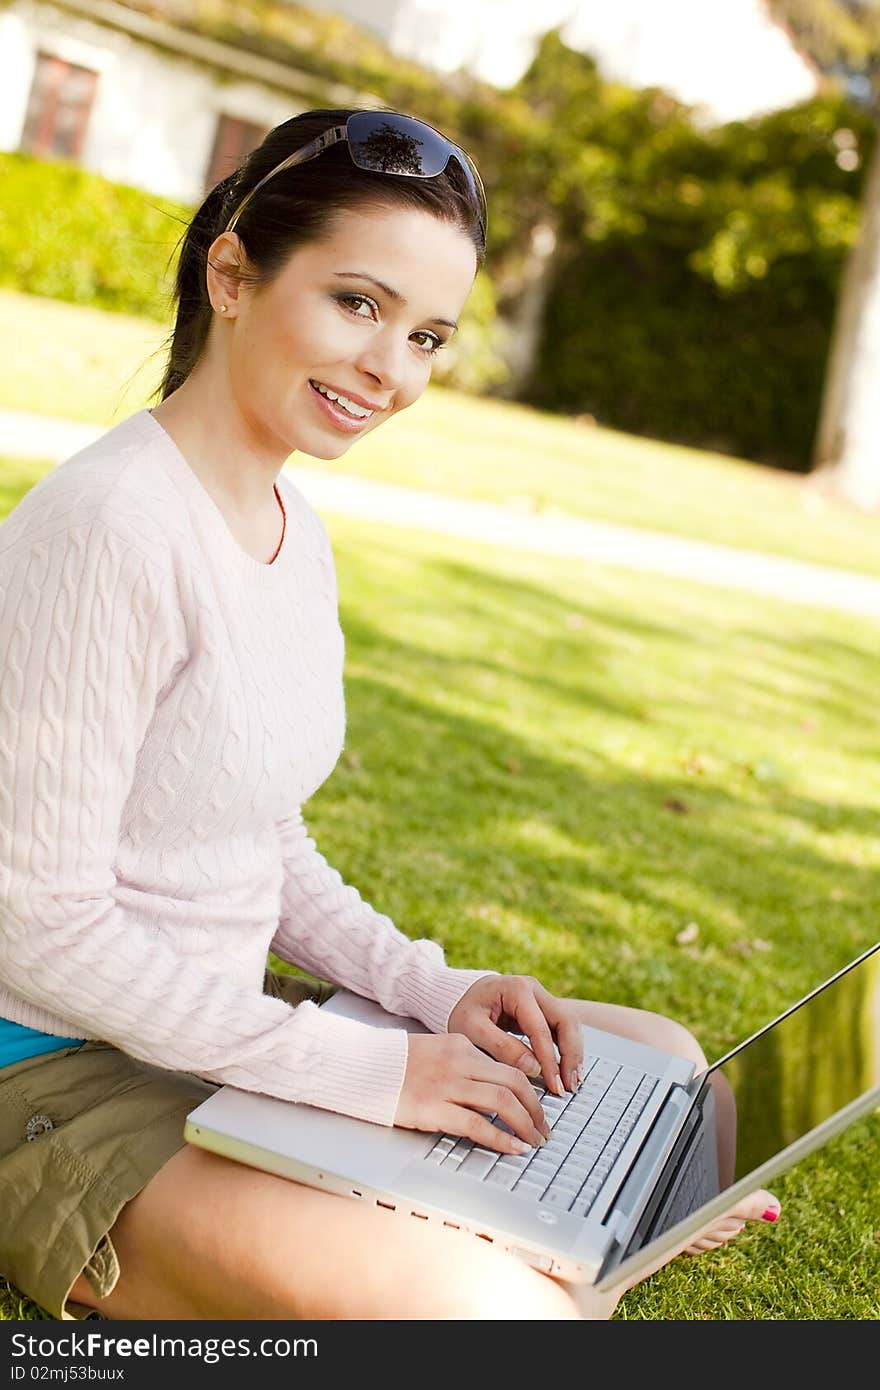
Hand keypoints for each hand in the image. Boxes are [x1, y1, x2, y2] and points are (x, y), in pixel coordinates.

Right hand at [394, 1033, 551, 1153]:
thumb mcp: (434, 1051)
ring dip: (526, 1124)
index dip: (530, 1088)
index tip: (539, 1106)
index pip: (508, 1064)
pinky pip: (477, 1124)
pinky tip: (512, 1148)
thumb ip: (462, 1063)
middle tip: (544, 1128)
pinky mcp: (434, 1109)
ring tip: (534, 1141)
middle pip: (514, 1081)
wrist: (359, 1066)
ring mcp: (447, 1085)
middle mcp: (459, 1062)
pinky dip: (501, 1138)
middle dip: (536, 1107)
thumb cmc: (394, 1063)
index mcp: (461, 1045)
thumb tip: (490, 1087)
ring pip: (502, 1100)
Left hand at [447, 974, 583, 1096]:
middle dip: (571, 1055)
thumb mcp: (472, 1029)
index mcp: (517, 990)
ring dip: (573, 1053)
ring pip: (570, 1024)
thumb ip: (502, 1047)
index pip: (541, 1029)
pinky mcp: (543, 1009)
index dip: (550, 1061)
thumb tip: (534, 1068)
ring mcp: (541, 998)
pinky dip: (567, 1049)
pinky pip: (562, 1029)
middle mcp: (534, 989)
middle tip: (569, 1085)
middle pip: (567, 1021)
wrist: (460, 997)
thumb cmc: (464, 1011)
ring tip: (570, 1082)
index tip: (554, 1086)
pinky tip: (565, 1071)